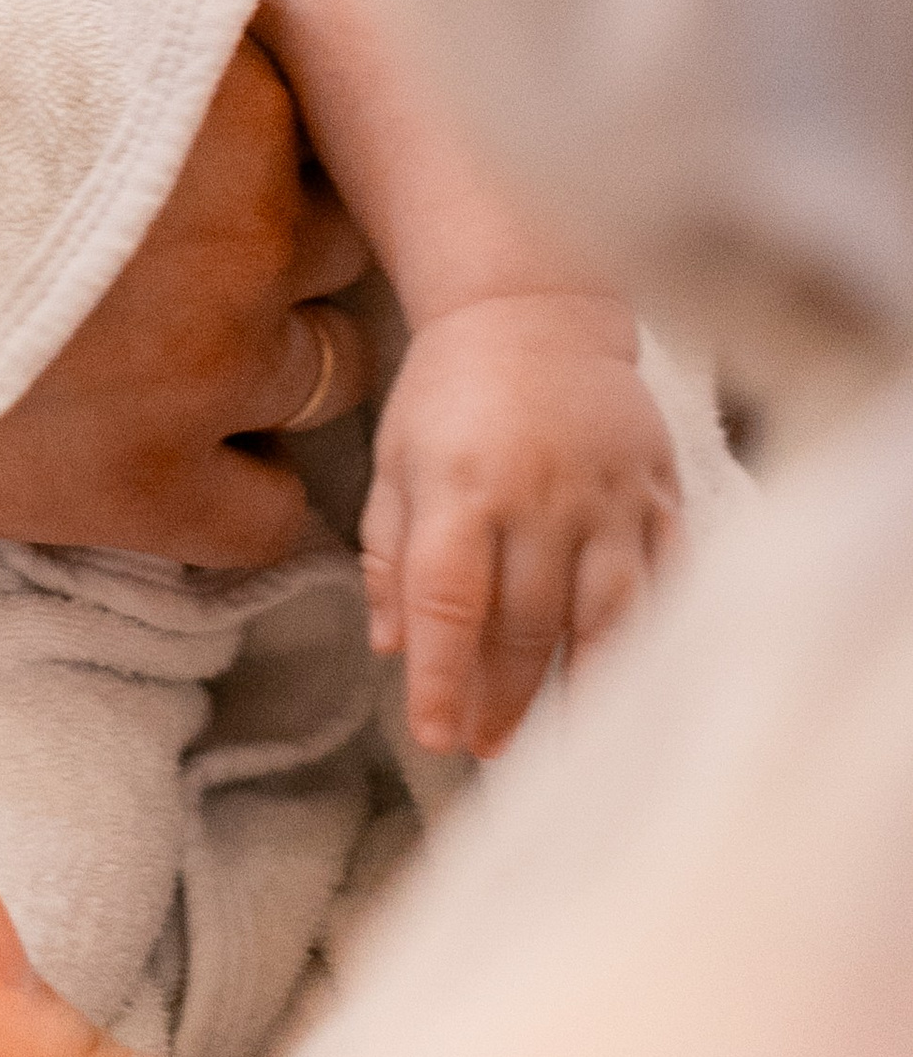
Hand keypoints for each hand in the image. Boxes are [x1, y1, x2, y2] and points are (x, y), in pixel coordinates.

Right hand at [0, 36, 365, 568]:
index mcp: (213, 87)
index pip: (301, 114)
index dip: (244, 143)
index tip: (172, 158)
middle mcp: (244, 222)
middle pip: (338, 238)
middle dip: (272, 247)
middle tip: (174, 256)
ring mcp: (210, 362)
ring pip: (331, 368)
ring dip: (266, 360)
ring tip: (166, 356)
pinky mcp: (151, 489)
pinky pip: (273, 514)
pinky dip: (239, 491)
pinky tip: (173, 464)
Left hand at [362, 293, 679, 756]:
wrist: (534, 309)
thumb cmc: (449, 392)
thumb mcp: (395, 461)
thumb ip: (390, 555)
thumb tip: (390, 647)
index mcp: (461, 485)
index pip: (449, 601)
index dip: (441, 677)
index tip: (432, 735)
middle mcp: (540, 494)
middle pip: (526, 623)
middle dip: (504, 696)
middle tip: (485, 747)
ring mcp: (608, 495)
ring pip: (606, 616)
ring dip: (581, 687)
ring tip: (558, 738)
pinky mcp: (659, 491)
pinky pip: (666, 580)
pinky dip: (651, 637)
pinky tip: (633, 680)